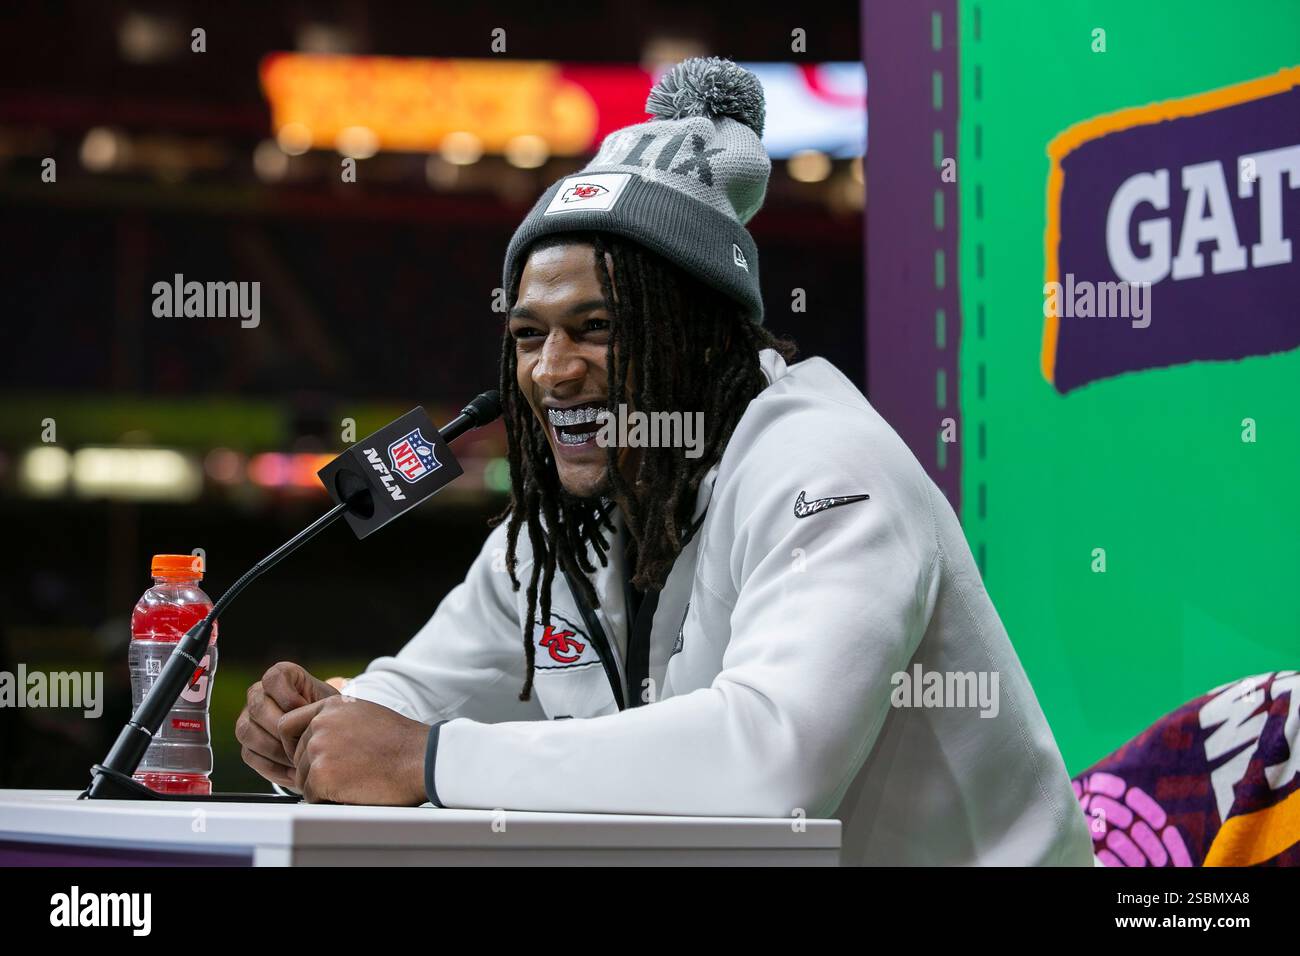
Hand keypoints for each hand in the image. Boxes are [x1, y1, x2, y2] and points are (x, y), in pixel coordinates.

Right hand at [236, 661, 339, 788]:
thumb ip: (318, 706)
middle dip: (283, 730)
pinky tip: (292, 771)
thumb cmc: (328, 714)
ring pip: (248, 732)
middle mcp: (258, 693)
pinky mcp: (246, 743)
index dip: (289, 697)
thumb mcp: (329, 704)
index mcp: (280, 676)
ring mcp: (248, 718)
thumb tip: (309, 722)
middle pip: (258, 707)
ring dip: (276, 750)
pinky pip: (249, 755)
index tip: (307, 711)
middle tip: (304, 743)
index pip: (273, 678)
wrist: (324, 734)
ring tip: (300, 759)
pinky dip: (272, 766)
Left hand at [277, 696, 431, 805]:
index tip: (309, 757)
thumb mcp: (365, 715)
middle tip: (347, 774)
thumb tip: (316, 739)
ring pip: (302, 778)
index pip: (288, 725)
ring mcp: (319, 748)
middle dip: (315, 769)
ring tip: (356, 780)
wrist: (421, 758)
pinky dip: (328, 800)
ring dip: (323, 786)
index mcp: (331, 706)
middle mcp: (321, 723)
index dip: (295, 745)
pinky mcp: (322, 775)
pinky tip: (353, 791)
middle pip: (297, 756)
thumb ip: (336, 721)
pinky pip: (310, 795)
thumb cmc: (401, 742)